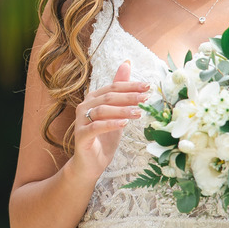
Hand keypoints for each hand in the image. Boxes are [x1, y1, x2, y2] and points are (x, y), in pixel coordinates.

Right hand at [68, 61, 148, 177]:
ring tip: (138, 113)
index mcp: (93, 99)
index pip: (113, 87)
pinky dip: (110, 124)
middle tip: (146, 98)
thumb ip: (120, 92)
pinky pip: (96, 127)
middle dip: (129, 97)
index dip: (130, 86)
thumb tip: (126, 63)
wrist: (90, 164)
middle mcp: (84, 107)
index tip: (148, 86)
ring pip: (102, 110)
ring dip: (122, 110)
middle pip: (108, 97)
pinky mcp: (81, 135)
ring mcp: (81, 121)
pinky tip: (124, 124)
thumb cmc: (104, 138)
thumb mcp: (117, 114)